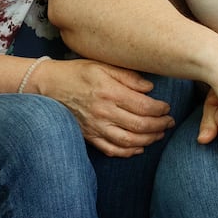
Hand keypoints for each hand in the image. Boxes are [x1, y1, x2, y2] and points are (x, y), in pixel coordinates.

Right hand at [35, 59, 176, 156]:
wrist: (48, 86)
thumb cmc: (77, 72)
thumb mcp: (102, 65)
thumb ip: (128, 76)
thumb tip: (150, 88)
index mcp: (109, 92)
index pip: (143, 106)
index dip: (160, 110)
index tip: (167, 108)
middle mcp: (103, 112)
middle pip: (139, 126)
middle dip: (159, 126)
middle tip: (169, 122)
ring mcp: (95, 127)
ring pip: (128, 141)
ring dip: (148, 140)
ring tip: (159, 134)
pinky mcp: (89, 136)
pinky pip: (111, 150)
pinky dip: (128, 152)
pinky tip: (139, 148)